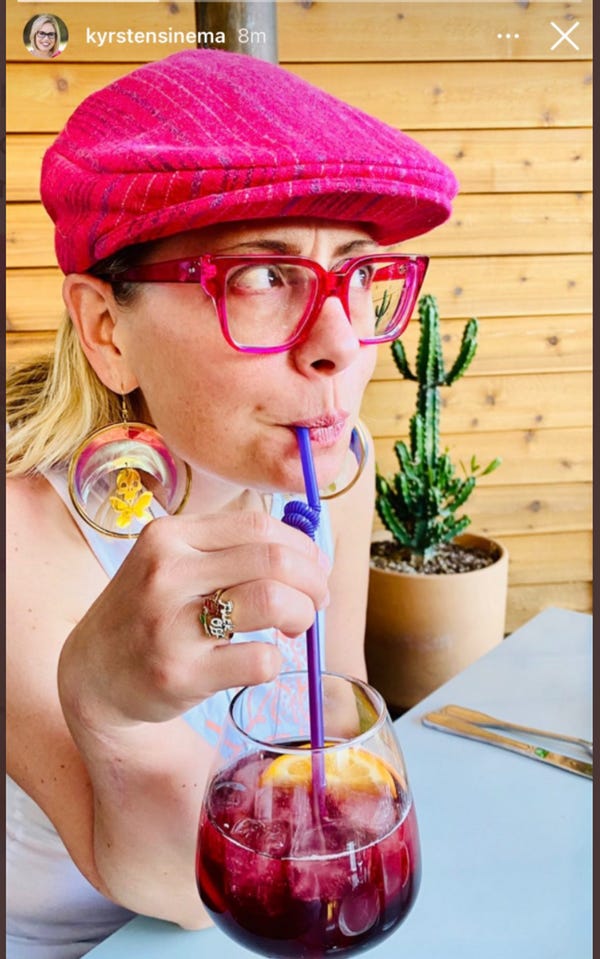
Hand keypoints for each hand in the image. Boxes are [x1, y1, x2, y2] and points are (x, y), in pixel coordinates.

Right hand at [58, 511, 330, 726]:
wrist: (93, 674)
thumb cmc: (149, 612)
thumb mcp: (173, 564)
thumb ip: (228, 550)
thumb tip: (308, 550)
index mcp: (169, 536)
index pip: (258, 525)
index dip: (301, 546)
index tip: (314, 567)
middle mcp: (166, 573)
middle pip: (273, 560)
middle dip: (313, 581)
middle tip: (316, 601)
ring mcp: (170, 624)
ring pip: (272, 601)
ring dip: (302, 615)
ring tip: (296, 626)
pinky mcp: (180, 673)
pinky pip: (259, 660)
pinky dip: (275, 660)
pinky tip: (261, 661)